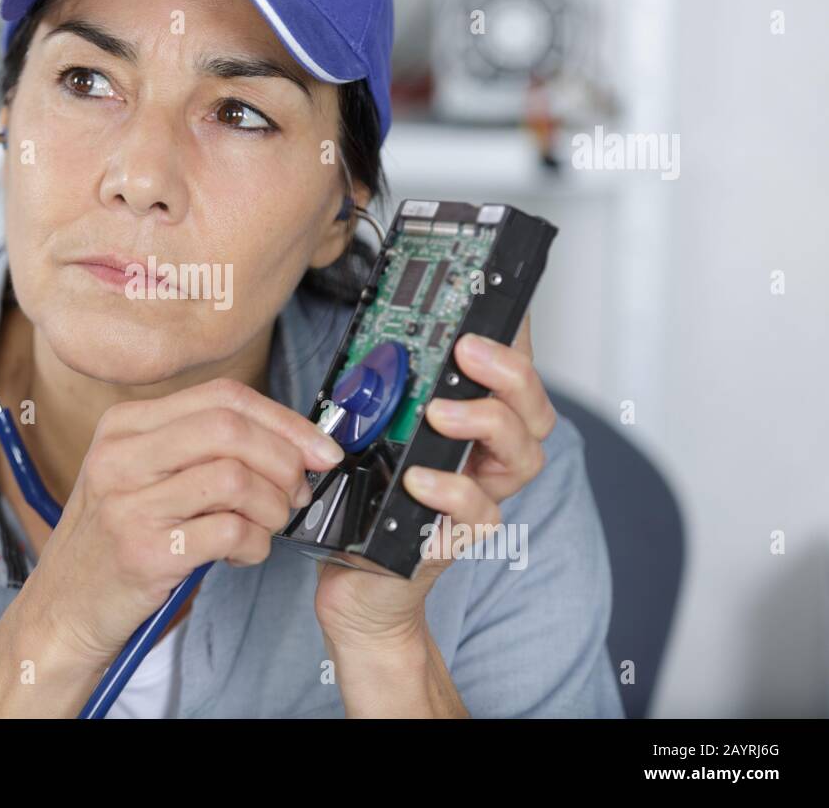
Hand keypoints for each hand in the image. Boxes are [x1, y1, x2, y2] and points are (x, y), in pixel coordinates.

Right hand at [25, 377, 343, 667]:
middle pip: (231, 428)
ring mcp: (129, 503)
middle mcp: (121, 455)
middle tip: (297, 494)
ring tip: (266, 527)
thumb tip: (289, 440)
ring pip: (235, 478)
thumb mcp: (138, 474)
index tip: (319, 450)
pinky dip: (255, 544)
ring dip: (273, 507)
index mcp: (125, 424)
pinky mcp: (144, 551)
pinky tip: (242, 554)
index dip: (284, 419)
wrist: (63, 609)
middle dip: (285, 460)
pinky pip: (229, 532)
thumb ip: (197, 447)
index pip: (223, 396)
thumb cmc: (115, 539)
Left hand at [313, 312, 556, 650]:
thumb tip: (373, 344)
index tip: (495, 303)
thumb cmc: (365, 504)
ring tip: (440, 413)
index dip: (514, 339)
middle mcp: (484, 462)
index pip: (508, 377)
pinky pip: (478, 514)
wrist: (357, 585)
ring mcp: (478, 499)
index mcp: (470, 429)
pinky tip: (420, 479)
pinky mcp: (459, 540)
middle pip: (532, 410)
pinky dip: (452, 491)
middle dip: (509, 373)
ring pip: (521, 456)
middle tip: (468, 351)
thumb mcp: (367, 434)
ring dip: (485, 423)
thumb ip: (380, 395)